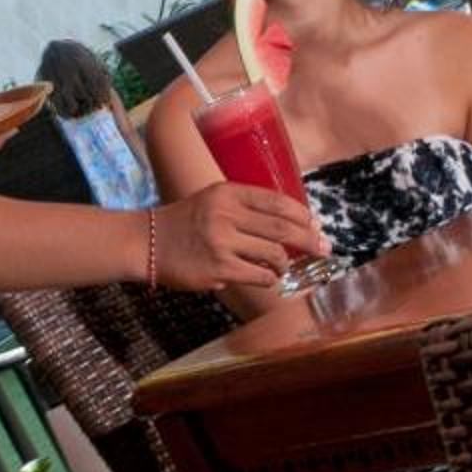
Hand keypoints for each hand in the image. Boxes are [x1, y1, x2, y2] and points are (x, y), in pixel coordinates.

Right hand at [155, 182, 326, 290]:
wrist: (147, 242)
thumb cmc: (186, 222)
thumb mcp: (214, 200)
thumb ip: (247, 207)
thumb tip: (293, 224)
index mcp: (228, 193)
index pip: (277, 201)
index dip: (302, 215)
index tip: (315, 225)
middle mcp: (226, 214)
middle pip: (283, 228)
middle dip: (310, 240)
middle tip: (324, 248)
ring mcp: (222, 242)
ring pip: (274, 254)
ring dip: (284, 263)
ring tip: (281, 266)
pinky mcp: (218, 268)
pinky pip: (259, 275)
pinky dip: (269, 278)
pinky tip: (266, 277)